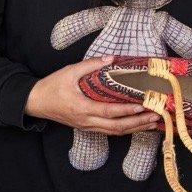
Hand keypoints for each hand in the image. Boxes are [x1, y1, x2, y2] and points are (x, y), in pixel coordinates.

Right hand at [25, 57, 162, 134]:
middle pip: (116, 127)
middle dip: (138, 123)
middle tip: (156, 117)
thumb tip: (111, 59)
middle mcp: (86, 121)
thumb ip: (90, 65)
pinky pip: (109, 131)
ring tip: (152, 123)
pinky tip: (136, 125)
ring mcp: (87, 126)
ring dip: (135, 128)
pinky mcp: (87, 127)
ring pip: (115, 132)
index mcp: (82, 108)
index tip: (142, 106)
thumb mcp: (69, 72)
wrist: (35, 102)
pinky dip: (125, 129)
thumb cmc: (51, 87)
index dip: (127, 111)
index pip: (109, 112)